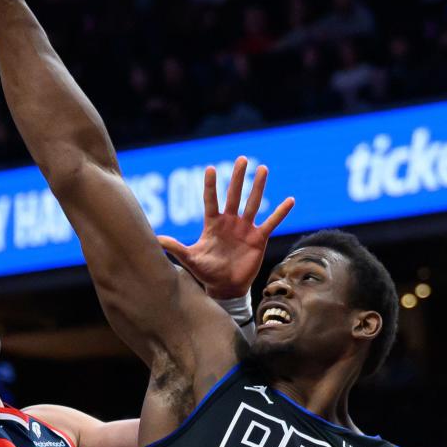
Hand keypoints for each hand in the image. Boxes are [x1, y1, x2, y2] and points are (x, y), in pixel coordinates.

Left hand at [158, 157, 294, 299]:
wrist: (226, 287)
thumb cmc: (206, 272)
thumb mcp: (191, 259)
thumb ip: (176, 248)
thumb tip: (156, 240)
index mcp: (213, 224)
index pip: (211, 200)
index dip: (210, 186)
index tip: (210, 169)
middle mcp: (230, 222)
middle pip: (234, 195)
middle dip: (238, 177)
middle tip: (242, 159)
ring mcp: (245, 228)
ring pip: (252, 203)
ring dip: (258, 187)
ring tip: (263, 169)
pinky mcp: (258, 238)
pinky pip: (271, 223)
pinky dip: (280, 212)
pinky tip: (290, 200)